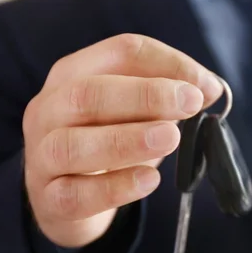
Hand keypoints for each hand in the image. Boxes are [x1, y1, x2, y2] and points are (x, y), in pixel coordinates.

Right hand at [22, 34, 222, 247]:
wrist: (67, 198)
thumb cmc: (107, 143)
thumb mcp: (134, 113)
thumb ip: (167, 99)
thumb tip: (209, 89)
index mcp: (74, 75)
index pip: (119, 53)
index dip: (167, 63)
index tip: (206, 86)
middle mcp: (49, 110)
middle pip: (87, 93)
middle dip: (144, 95)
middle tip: (191, 103)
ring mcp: (42, 157)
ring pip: (71, 145)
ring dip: (126, 140)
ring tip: (171, 138)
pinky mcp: (49, 200)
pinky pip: (75, 195)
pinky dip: (114, 188)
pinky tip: (148, 180)